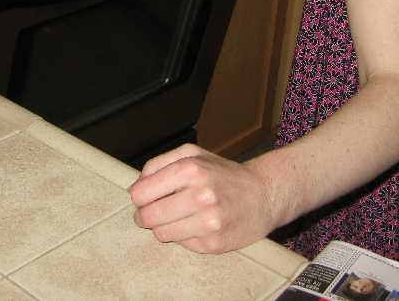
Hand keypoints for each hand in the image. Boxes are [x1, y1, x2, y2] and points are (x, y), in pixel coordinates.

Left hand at [128, 144, 277, 253]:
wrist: (263, 194)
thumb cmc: (223, 174)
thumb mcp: (192, 154)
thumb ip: (159, 164)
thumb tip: (135, 186)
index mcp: (191, 169)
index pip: (141, 193)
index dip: (139, 197)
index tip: (144, 198)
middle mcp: (200, 195)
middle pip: (148, 216)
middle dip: (146, 215)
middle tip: (154, 211)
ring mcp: (208, 222)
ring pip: (161, 234)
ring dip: (163, 227)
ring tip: (177, 217)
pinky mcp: (214, 244)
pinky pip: (181, 244)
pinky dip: (183, 236)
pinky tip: (196, 225)